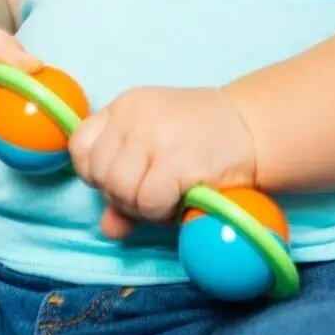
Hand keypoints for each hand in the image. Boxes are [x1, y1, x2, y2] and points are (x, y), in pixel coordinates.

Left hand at [68, 86, 257, 238]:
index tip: (124, 178)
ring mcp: (153, 133)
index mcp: (125, 105)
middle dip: (121, 196)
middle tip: (154, 195)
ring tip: (168, 198)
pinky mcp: (175, 157)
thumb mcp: (159, 153)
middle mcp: (133, 114)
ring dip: (141, 207)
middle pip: (98, 173)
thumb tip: (108, 228)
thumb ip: (128, 187)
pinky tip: (180, 200)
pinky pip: (147, 202)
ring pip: (119, 190)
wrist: (255, 126)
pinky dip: (161, 213)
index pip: (79, 145)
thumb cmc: (204, 140)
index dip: (95, 172)